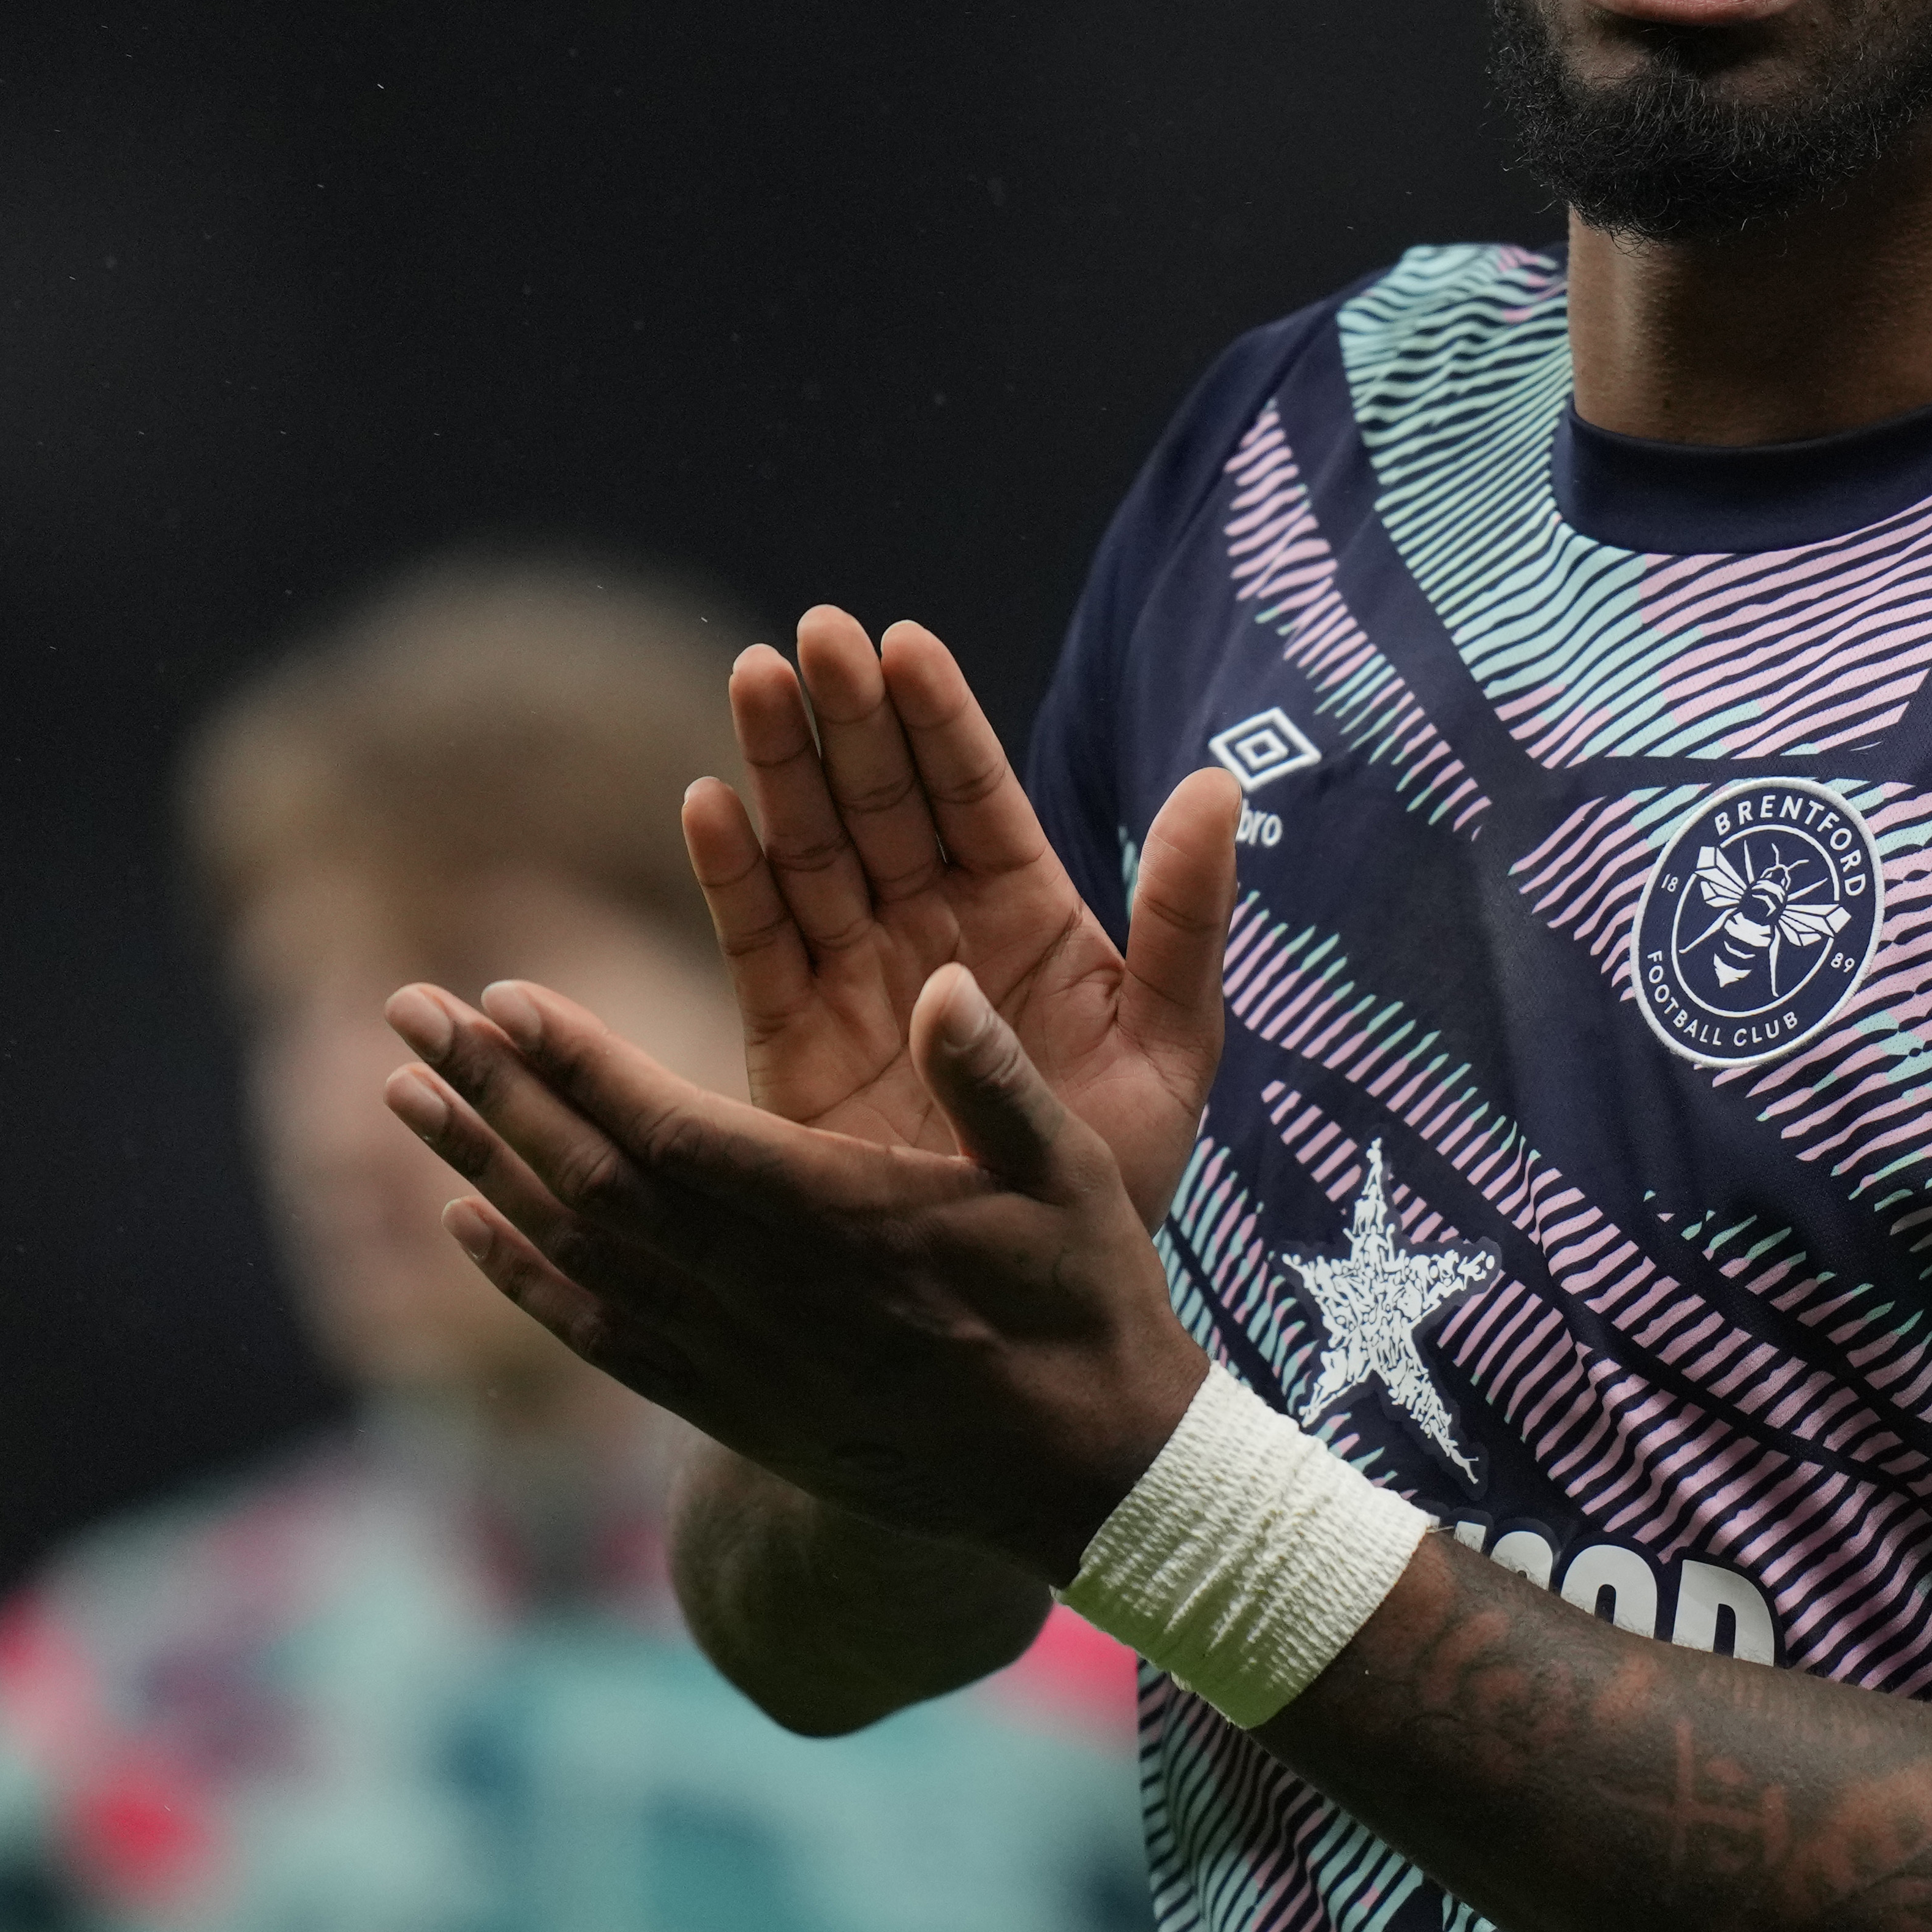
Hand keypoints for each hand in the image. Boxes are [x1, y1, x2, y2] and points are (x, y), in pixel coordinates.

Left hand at [377, 613, 1239, 1575]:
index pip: (673, 1139)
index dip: (582, 1066)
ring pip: (576, 1253)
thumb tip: (944, 980)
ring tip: (401, 1087)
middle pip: (592, 1184)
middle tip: (406, 1008)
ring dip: (480, 1164)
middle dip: (494, 1089)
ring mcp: (738, 1362)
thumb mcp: (1073, 1177)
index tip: (503, 996)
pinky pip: (595, 1336)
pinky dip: (519, 1274)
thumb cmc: (1086, 1304)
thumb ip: (997, 1081)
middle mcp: (767, 1299)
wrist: (1083, 1477)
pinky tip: (459, 1216)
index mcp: (843, 1228)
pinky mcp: (731, 1405)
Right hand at [693, 608, 1229, 1223]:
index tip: (906, 643)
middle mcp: (932, 929)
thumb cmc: (1120, 1170)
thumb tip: (1221, 783)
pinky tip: (710, 806)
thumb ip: (1189, 915)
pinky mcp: (794, 1045)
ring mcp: (858, 981)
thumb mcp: (1175, 1042)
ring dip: (780, 767)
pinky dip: (732, 878)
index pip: (975, 795)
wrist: (1042, 1297)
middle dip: (849, 717)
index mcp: (1026, 915)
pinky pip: (758, 946)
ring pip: (811, 852)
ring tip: (753, 677)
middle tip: (816, 634)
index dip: (940, 720)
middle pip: (882, 803)